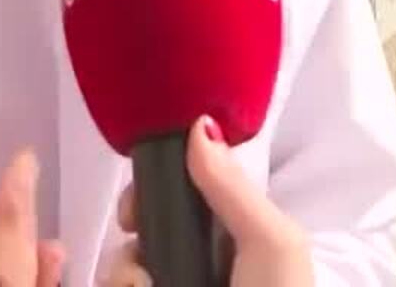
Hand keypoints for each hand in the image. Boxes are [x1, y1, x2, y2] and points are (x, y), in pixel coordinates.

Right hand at [100, 117, 311, 286]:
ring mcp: (172, 286)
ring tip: (143, 285)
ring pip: (124, 271)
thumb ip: (230, 186)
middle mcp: (197, 266)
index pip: (177, 202)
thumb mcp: (271, 241)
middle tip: (137, 247)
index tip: (136, 205)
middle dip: (129, 237)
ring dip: (123, 274)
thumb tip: (197, 125)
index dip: (151, 195)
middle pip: (141, 236)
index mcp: (231, 240)